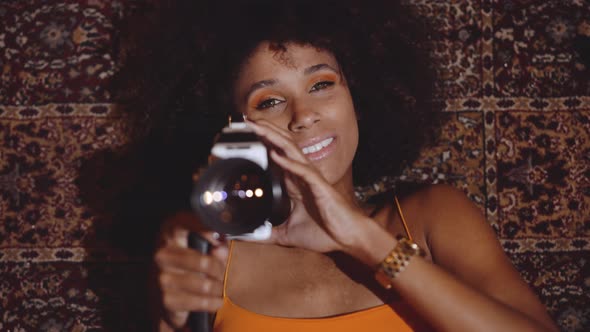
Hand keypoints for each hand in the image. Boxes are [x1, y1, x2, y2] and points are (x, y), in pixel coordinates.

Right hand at [154, 211, 228, 329]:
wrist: (164, 297)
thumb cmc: (187, 266)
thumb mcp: (200, 249)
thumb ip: (215, 245)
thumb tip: (222, 248)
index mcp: (169, 234)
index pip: (184, 223)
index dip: (204, 229)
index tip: (220, 238)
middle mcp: (162, 254)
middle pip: (203, 262)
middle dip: (220, 270)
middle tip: (223, 274)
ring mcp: (161, 277)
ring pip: (205, 284)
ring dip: (218, 288)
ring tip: (220, 288)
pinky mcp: (165, 299)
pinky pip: (200, 301)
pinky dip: (213, 302)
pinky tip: (217, 301)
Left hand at [248, 120, 370, 254]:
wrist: (347, 237)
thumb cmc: (323, 232)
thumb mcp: (287, 235)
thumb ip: (267, 234)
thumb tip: (249, 237)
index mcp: (293, 183)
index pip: (275, 156)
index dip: (261, 142)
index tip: (244, 133)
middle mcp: (301, 175)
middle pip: (280, 146)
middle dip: (264, 132)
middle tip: (247, 119)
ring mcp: (311, 178)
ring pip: (290, 151)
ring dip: (274, 138)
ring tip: (259, 126)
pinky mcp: (320, 185)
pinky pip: (303, 171)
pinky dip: (289, 162)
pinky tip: (276, 155)